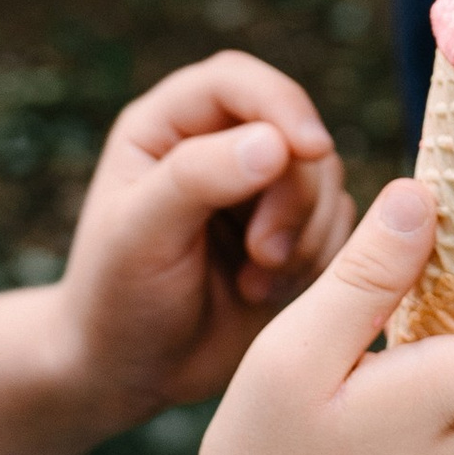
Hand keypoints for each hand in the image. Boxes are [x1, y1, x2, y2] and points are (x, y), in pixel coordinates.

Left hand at [61, 53, 354, 424]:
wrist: (129, 372)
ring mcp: (259, 189)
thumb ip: (197, 178)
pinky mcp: (291, 234)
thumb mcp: (140, 235)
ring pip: (325, 180)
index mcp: (169, 125)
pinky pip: (338, 226)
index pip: (237, 82)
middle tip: (265, 253)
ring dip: (305, 235)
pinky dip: (317, 260)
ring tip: (255, 282)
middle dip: (293, 196)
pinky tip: (266, 293)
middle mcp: (219, 145)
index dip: (280, 105)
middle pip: (294, 133)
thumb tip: (275, 143)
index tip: (309, 148)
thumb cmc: (115, 297)